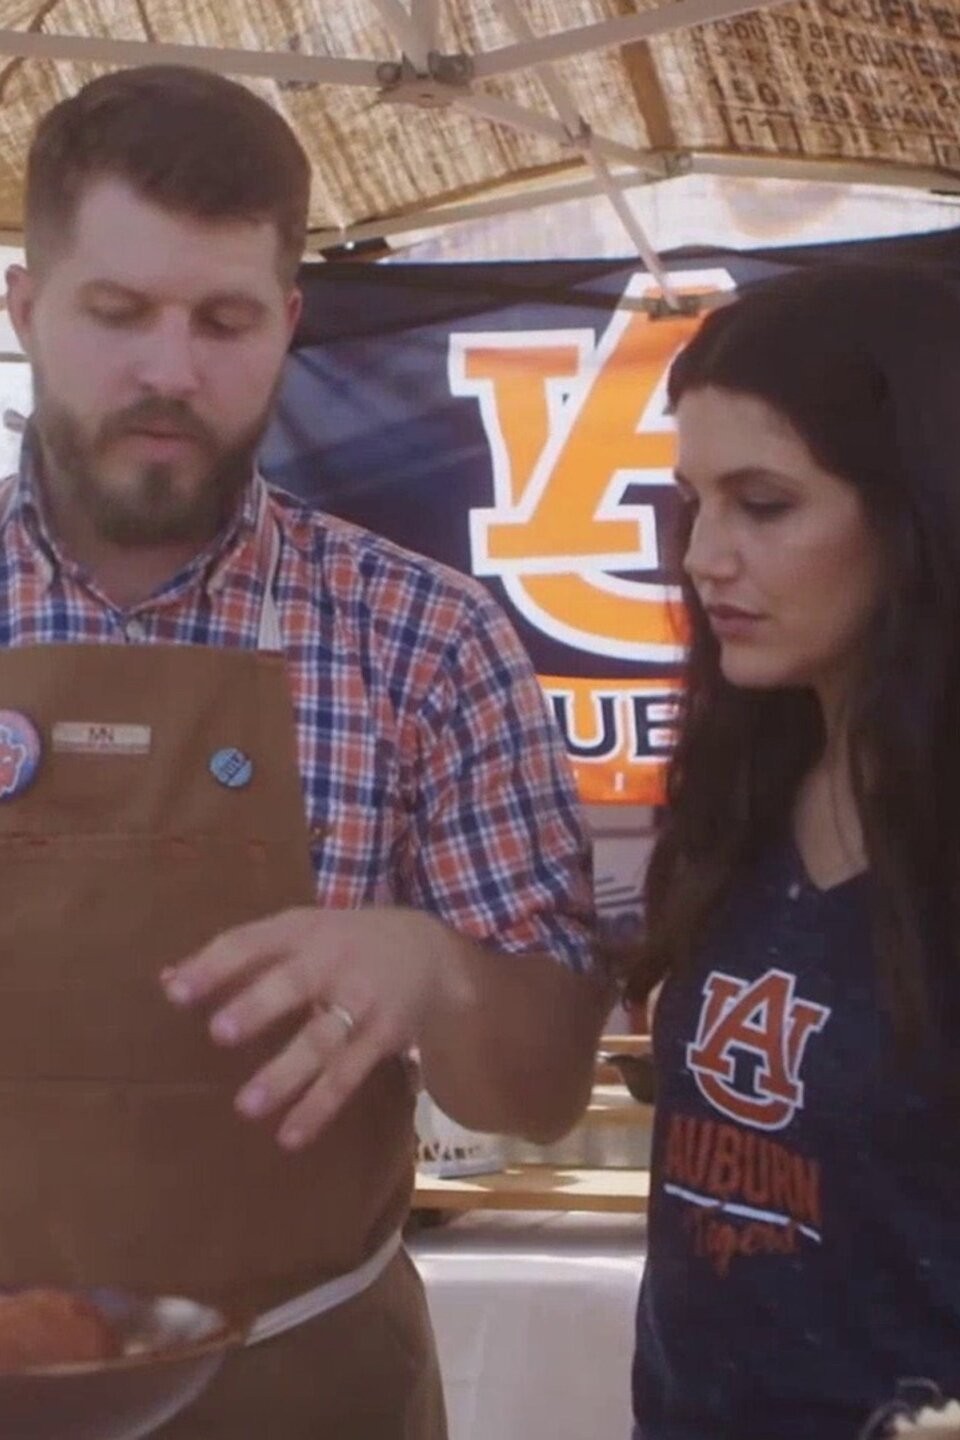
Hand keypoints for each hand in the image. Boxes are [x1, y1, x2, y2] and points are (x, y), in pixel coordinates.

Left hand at [161, 907, 444, 1149]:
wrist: (430, 951)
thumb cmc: (342, 944)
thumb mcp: (297, 933)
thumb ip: (237, 957)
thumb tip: (166, 981)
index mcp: (302, 930)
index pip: (252, 942)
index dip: (214, 966)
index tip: (176, 993)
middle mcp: (332, 961)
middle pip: (294, 983)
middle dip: (258, 1006)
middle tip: (220, 1033)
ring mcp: (361, 1000)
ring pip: (322, 1039)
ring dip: (286, 1073)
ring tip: (247, 1106)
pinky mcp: (384, 1036)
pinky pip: (349, 1075)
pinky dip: (320, 1106)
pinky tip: (291, 1136)